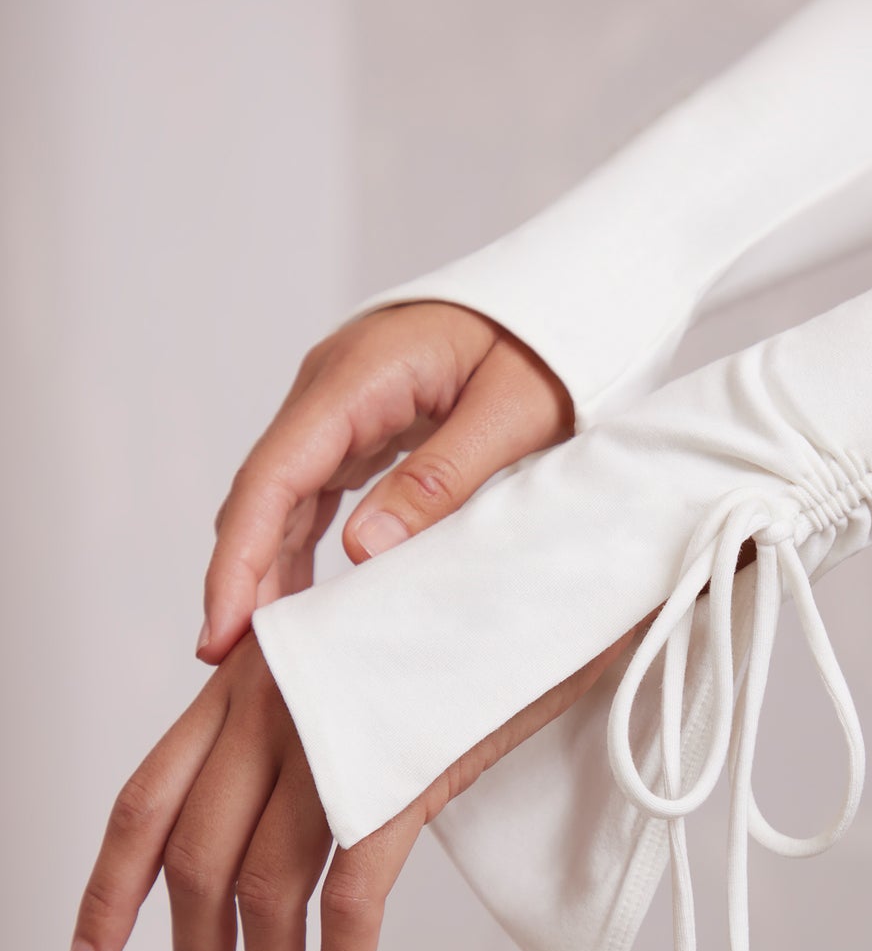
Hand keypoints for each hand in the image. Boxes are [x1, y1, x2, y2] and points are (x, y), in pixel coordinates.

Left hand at [67, 627, 632, 950]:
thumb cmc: (461, 616)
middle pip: (193, 861)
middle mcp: (268, 702)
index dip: (109, 891)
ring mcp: (329, 736)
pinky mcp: (399, 771)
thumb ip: (302, 722)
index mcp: (247, 677)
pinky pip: (350, 898)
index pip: (145, 800)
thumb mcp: (354, 660)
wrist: (547, 567)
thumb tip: (275, 805)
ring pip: (263, 890)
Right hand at [197, 301, 573, 661]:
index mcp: (359, 375)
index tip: (224, 624)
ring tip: (255, 644)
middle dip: (238, 572)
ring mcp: (341, 403)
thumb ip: (440, 480)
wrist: (570, 295)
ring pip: (282, 495)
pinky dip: (299, 545)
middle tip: (223, 656)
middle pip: (263, 489)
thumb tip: (362, 554)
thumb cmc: (549, 345)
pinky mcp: (361, 422)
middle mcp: (331, 386)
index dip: (241, 556)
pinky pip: (314, 491)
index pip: (275, 475)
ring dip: (264, 565)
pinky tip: (296, 598)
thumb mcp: (511, 414)